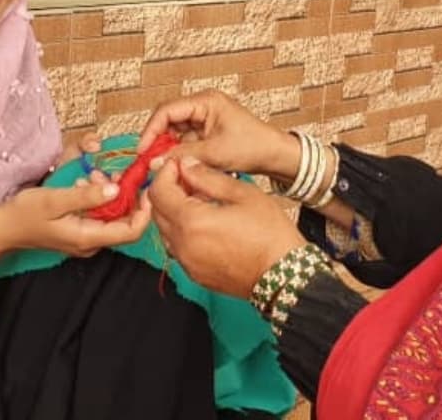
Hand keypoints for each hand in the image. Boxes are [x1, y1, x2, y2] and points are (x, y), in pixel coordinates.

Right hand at [0, 130, 149, 276]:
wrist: (2, 230)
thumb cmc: (23, 214)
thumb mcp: (54, 199)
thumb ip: (86, 196)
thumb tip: (117, 188)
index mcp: (88, 238)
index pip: (132, 231)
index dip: (145, 210)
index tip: (146, 186)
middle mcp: (91, 243)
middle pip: (126, 222)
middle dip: (126, 196)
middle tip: (115, 174)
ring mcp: (86, 239)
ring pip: (113, 216)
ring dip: (111, 194)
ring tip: (95, 176)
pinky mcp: (81, 231)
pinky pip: (101, 215)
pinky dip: (100, 198)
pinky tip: (87, 184)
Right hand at [139, 90, 300, 182]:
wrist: (275, 155)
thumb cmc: (254, 146)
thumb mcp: (214, 153)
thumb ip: (182, 156)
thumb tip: (155, 162)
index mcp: (206, 101)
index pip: (167, 110)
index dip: (151, 130)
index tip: (143, 150)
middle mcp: (203, 106)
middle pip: (168, 120)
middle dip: (158, 141)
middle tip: (150, 161)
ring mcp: (205, 118)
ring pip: (175, 132)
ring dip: (169, 149)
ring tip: (165, 166)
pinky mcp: (207, 132)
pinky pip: (185, 141)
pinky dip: (180, 153)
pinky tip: (178, 166)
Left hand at [149, 157, 305, 298]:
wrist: (284, 275)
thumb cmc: (270, 235)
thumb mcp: (243, 194)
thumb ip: (209, 178)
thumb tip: (188, 166)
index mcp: (191, 221)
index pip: (159, 191)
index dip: (166, 173)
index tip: (179, 165)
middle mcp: (182, 245)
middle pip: (156, 211)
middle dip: (167, 190)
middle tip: (189, 179)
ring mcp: (187, 262)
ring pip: (164, 229)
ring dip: (173, 211)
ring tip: (199, 200)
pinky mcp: (195, 273)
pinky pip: (177, 247)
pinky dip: (182, 231)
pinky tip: (205, 223)